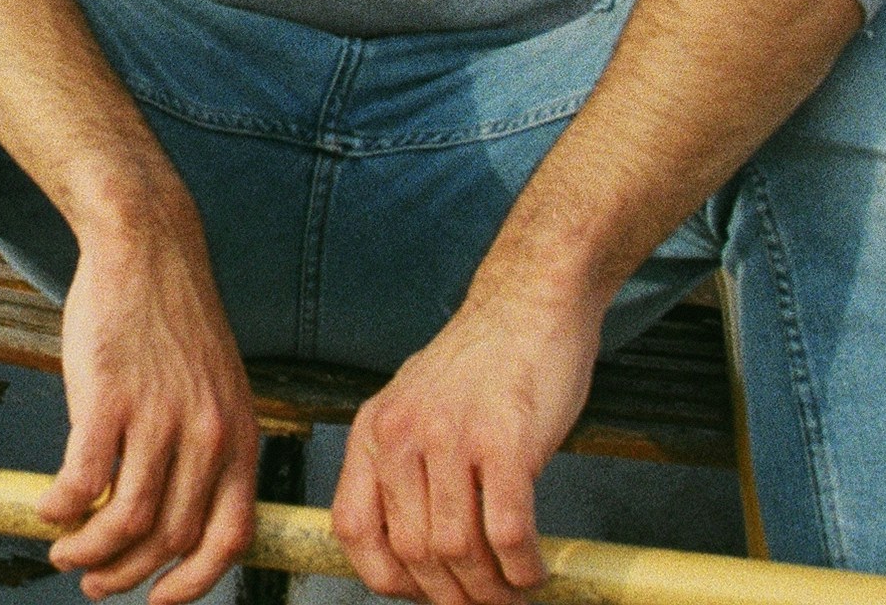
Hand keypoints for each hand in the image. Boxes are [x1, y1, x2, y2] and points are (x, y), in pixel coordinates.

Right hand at [36, 222, 260, 604]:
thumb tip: (174, 507)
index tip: (157, 600)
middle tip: (95, 583)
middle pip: (168, 539)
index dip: (192, 584)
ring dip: (88, 552)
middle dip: (126, 576)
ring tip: (64, 554)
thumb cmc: (171, 318)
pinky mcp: (108, 399)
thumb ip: (205, 446)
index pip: (228, 541)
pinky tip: (45, 509)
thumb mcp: (216, 388)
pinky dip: (60, 508)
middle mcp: (207, 438)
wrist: (146, 247)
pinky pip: (81, 479)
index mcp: (239, 440)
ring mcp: (158, 419)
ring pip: (123, 521)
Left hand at [331, 289, 601, 604]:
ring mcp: (451, 437)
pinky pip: (506, 531)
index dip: (385, 577)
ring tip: (510, 595)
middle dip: (448, 596)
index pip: (353, 528)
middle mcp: (400, 435)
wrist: (527, 308)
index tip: (419, 592)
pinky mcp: (506, 441)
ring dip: (488, 591)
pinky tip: (532, 571)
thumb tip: (413, 550)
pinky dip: (521, 567)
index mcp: (372, 432)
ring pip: (456, 550)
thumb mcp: (413, 408)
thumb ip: (404, 468)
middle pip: (411, 550)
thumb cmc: (479, 367)